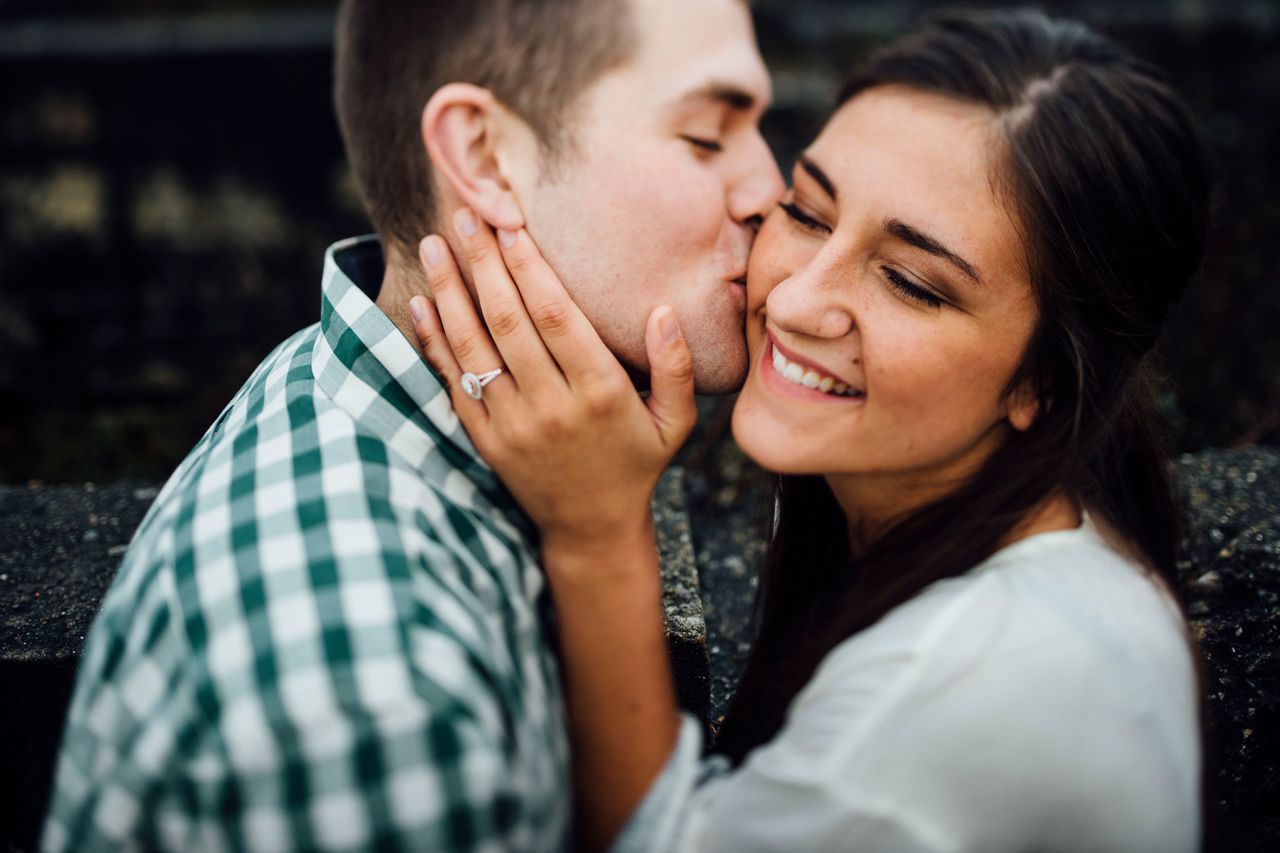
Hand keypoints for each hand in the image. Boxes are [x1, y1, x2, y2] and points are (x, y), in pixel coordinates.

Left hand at [408, 208, 697, 558]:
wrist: (591, 528)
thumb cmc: (636, 464)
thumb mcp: (675, 422)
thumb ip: (676, 367)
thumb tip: (664, 311)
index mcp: (600, 393)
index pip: (557, 317)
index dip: (531, 268)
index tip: (512, 225)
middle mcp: (551, 406)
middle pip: (509, 322)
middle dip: (484, 264)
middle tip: (467, 215)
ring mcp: (512, 425)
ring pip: (473, 348)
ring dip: (451, 292)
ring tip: (434, 244)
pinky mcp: (484, 439)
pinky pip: (453, 382)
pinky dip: (435, 341)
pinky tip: (423, 302)